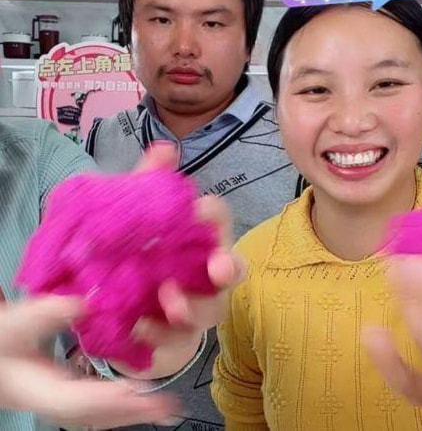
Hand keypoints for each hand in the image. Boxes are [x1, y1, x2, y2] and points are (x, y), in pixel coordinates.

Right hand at [0, 296, 181, 428]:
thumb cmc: (2, 337)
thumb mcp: (16, 323)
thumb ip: (47, 312)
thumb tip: (85, 302)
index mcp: (37, 388)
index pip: (76, 399)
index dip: (107, 398)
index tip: (137, 392)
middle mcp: (51, 402)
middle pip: (95, 415)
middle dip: (132, 412)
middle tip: (170, 410)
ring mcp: (57, 403)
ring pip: (97, 416)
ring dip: (130, 414)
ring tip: (164, 412)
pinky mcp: (63, 397)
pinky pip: (94, 410)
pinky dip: (119, 409)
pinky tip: (137, 404)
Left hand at [109, 144, 245, 378]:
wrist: (122, 304)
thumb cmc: (139, 252)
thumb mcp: (136, 215)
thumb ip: (149, 182)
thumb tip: (165, 148)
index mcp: (199, 238)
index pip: (218, 220)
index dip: (213, 215)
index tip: (199, 210)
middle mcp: (206, 273)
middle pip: (231, 269)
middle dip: (229, 267)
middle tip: (219, 268)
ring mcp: (195, 308)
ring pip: (210, 311)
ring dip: (193, 306)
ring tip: (170, 300)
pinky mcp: (176, 339)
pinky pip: (176, 341)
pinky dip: (160, 334)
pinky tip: (140, 326)